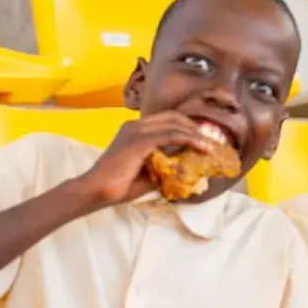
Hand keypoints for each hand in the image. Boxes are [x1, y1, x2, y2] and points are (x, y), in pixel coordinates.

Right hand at [73, 111, 211, 206]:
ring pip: (175, 124)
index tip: (204, 138)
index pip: (167, 120)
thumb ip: (166, 166)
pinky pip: (171, 135)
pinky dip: (190, 139)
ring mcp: (136, 131)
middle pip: (174, 117)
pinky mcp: (139, 141)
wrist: (96, 190)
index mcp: (135, 129)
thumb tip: (188, 171)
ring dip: (196, 133)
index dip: (187, 126)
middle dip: (195, 127)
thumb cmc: (120, 185)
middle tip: (212, 141)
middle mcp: (135, 125)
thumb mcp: (149, 173)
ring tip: (211, 146)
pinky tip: (203, 147)